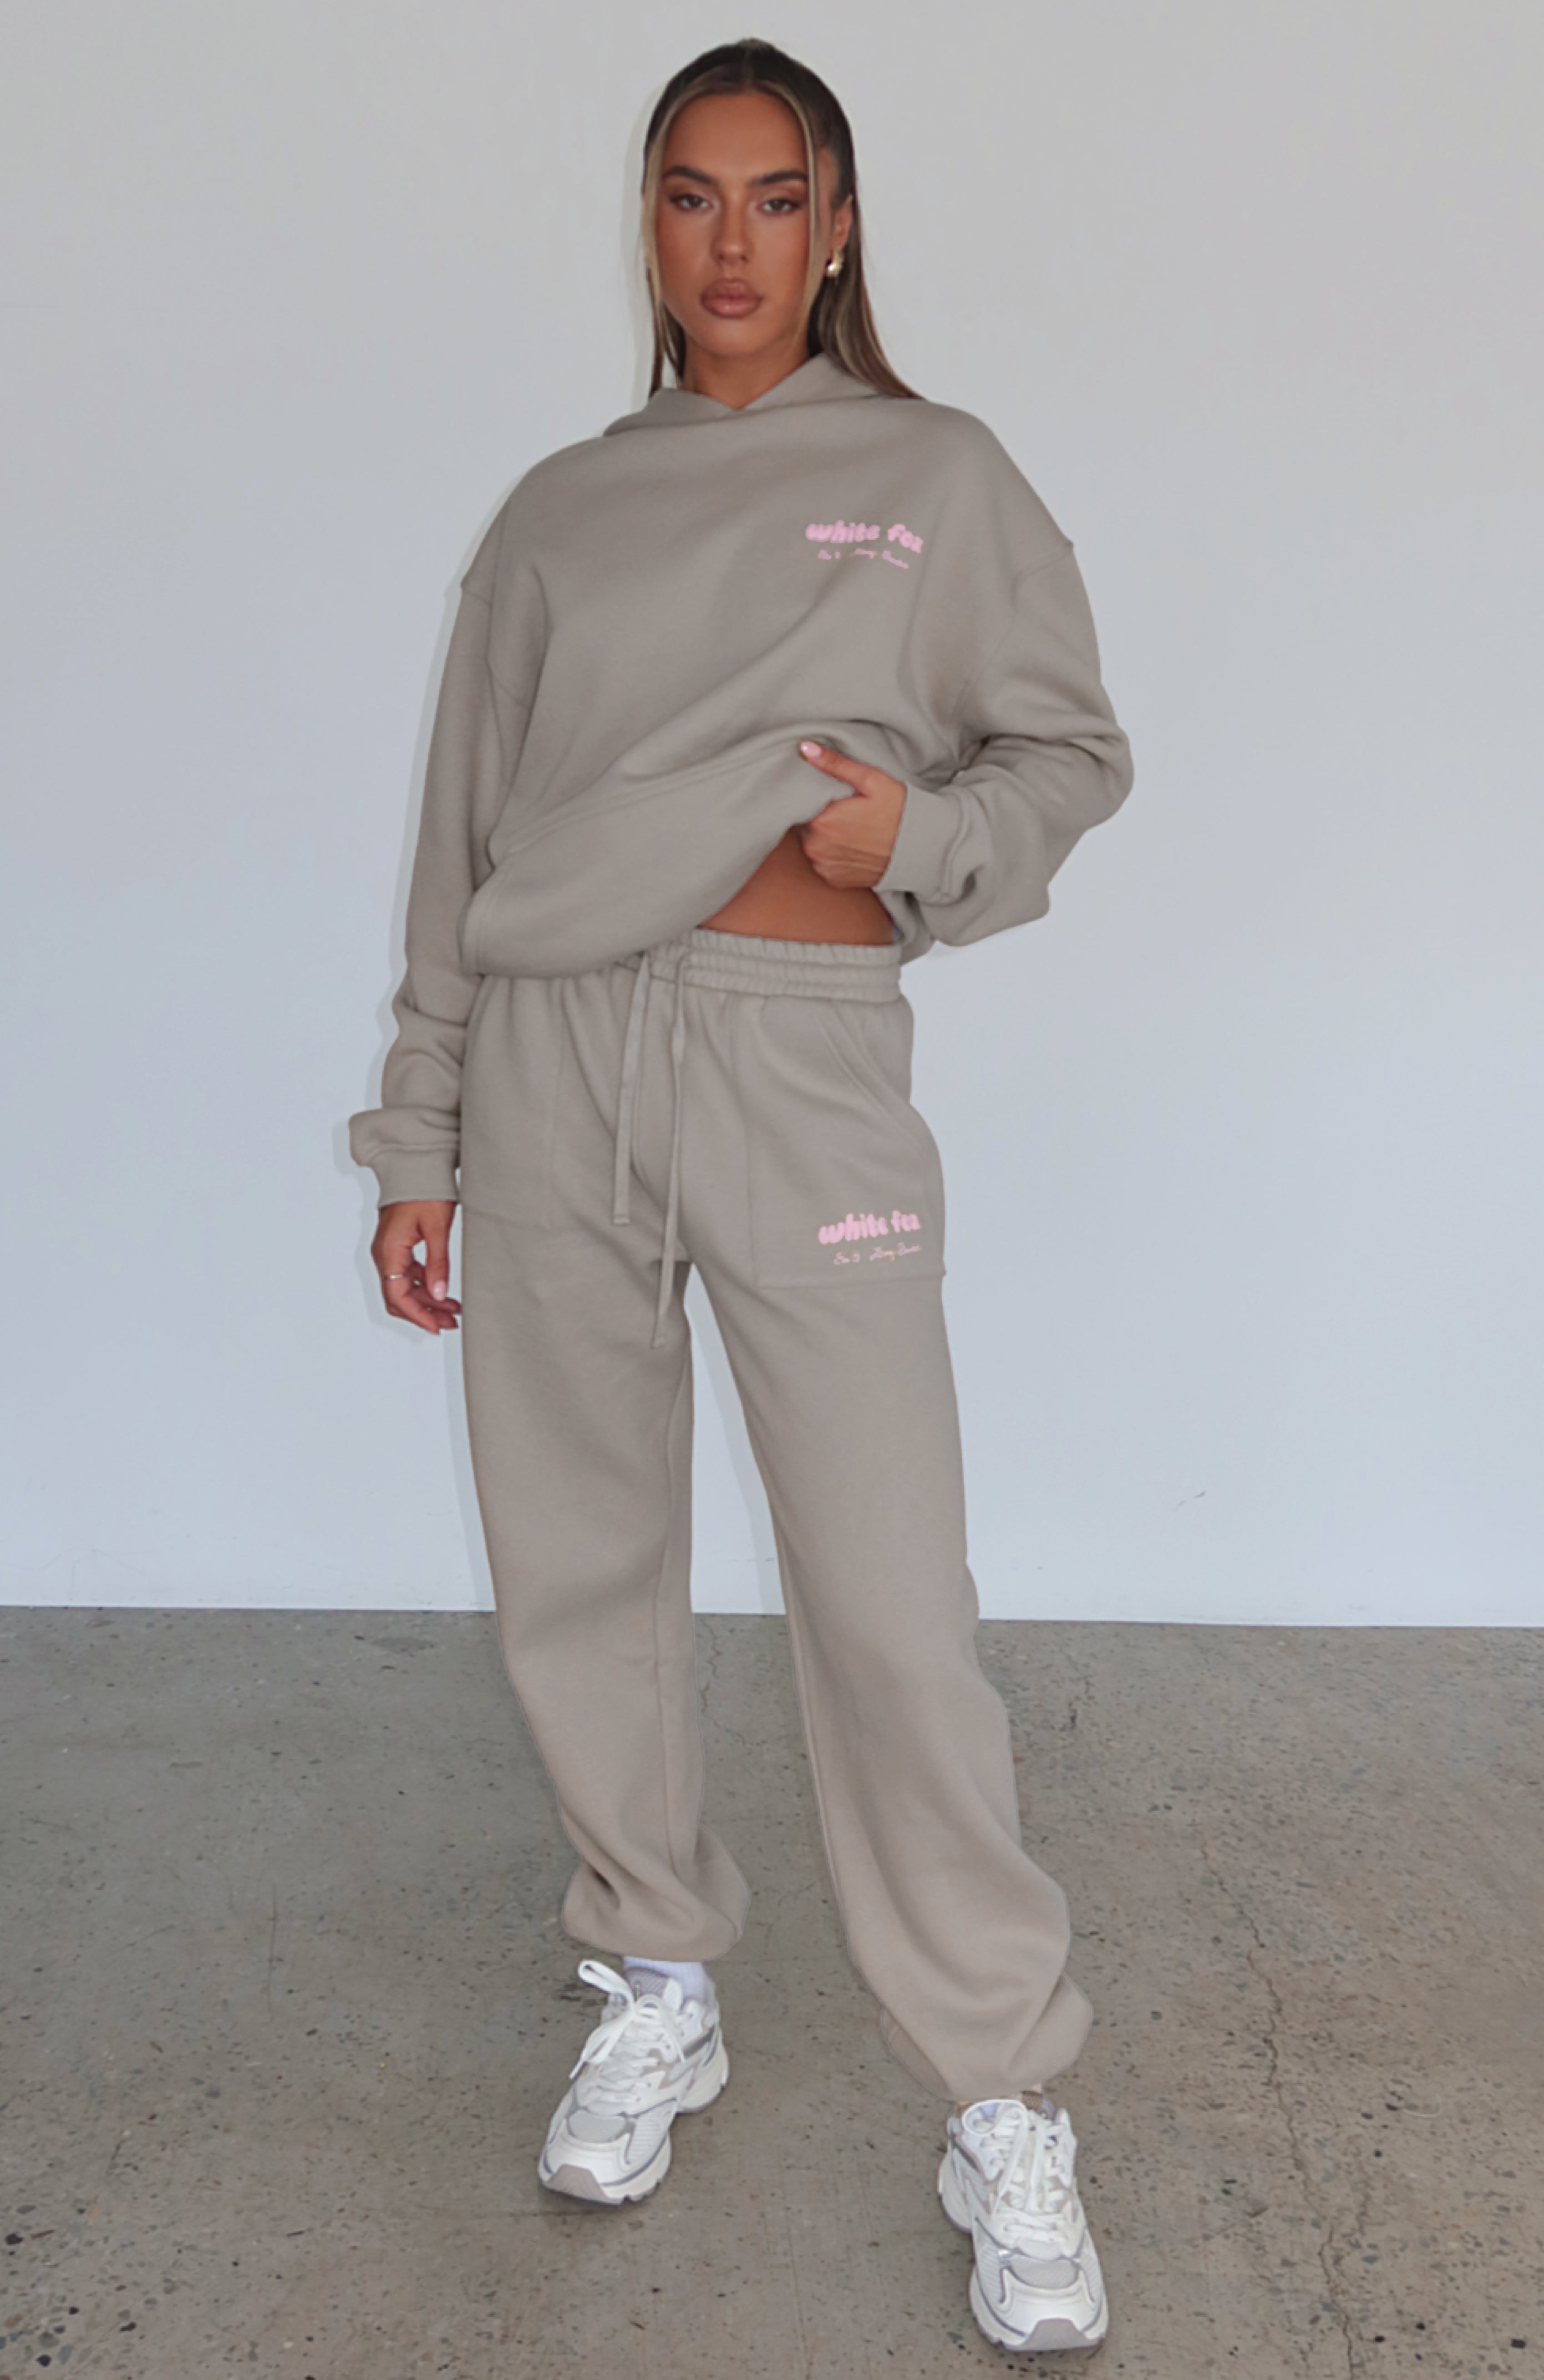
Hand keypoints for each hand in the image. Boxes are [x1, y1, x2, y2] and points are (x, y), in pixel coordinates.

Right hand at [372, 1199, 461, 1333]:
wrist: (415, 1167)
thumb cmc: (425, 1190)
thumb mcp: (437, 1228)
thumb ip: (438, 1263)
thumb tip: (439, 1295)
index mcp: (389, 1250)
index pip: (397, 1295)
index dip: (417, 1315)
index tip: (437, 1327)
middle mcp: (384, 1254)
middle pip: (398, 1296)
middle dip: (423, 1313)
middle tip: (451, 1323)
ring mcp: (389, 1251)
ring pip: (403, 1288)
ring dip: (426, 1302)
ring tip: (453, 1311)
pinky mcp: (398, 1247)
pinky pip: (407, 1275)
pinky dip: (424, 1287)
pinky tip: (444, 1294)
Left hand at [795, 739, 906, 888]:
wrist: (920, 849)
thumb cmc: (898, 811)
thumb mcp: (870, 780)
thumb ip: (835, 764)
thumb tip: (805, 748)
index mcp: (821, 821)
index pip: (800, 802)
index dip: (815, 797)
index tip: (834, 796)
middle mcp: (816, 848)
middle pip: (804, 823)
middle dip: (819, 815)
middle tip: (846, 810)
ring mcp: (823, 867)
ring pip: (811, 843)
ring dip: (823, 835)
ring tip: (851, 828)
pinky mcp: (832, 880)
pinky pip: (822, 862)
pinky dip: (831, 854)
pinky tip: (852, 845)